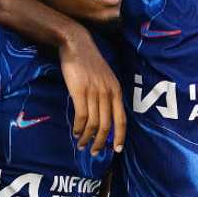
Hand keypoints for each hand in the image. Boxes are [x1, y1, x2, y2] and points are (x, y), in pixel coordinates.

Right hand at [58, 29, 125, 154]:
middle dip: (101, 142)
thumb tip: (106, 115)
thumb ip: (108, 94)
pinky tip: (75, 132)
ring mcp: (94, 92)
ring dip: (87, 137)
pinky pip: (82, 116)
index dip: (119, 136)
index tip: (116, 150)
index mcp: (116, 91)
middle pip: (107, 125)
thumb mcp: (106, 78)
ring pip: (94, 123)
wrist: (77, 45)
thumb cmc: (90, 62)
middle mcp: (107, 93)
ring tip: (81, 144)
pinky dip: (79, 127)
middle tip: (93, 152)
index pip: (121, 119)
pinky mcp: (79, 91)